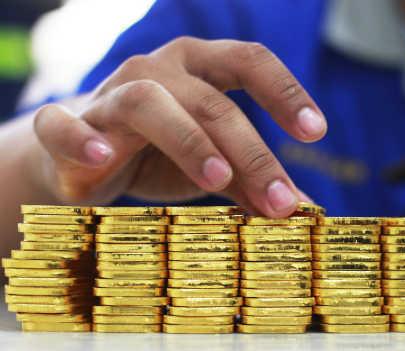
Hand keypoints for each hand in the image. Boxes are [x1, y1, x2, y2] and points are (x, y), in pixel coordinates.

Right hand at [32, 38, 326, 215]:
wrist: (84, 159)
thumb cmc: (160, 156)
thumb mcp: (214, 166)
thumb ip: (252, 181)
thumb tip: (303, 211)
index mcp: (200, 70)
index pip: (249, 61)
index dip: (285, 91)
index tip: (317, 132)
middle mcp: (159, 71)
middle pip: (212, 101)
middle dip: (251, 151)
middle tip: (279, 201)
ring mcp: (111, 95)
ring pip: (150, 102)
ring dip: (188, 141)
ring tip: (218, 178)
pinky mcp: (66, 125)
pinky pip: (64, 123)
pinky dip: (81, 137)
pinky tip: (103, 157)